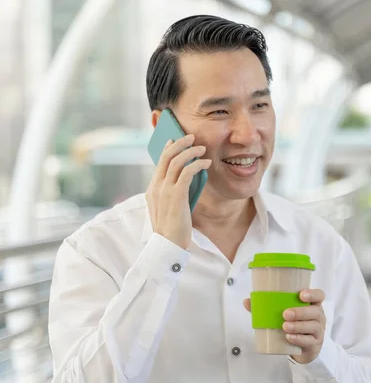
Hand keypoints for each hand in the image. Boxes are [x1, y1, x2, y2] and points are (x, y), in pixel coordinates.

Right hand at [145, 134, 211, 248]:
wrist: (167, 245)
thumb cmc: (172, 229)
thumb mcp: (169, 207)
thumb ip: (173, 193)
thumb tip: (187, 179)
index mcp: (152, 189)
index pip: (159, 162)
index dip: (168, 148)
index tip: (175, 139)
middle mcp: (156, 187)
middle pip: (166, 156)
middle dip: (180, 143)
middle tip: (192, 137)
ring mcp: (164, 191)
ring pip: (176, 161)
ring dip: (190, 151)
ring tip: (202, 148)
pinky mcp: (176, 196)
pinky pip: (187, 172)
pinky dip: (197, 164)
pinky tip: (206, 163)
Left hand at [243, 288, 325, 363]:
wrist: (302, 347)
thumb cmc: (293, 324)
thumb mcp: (284, 314)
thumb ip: (266, 307)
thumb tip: (247, 301)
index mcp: (312, 304)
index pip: (319, 295)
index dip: (313, 293)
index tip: (301, 294)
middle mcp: (318, 316)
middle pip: (315, 311)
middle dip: (300, 312)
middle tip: (285, 314)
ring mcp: (318, 330)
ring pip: (312, 326)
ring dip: (298, 326)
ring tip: (284, 326)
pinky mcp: (314, 344)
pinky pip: (309, 341)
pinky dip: (298, 339)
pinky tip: (289, 338)